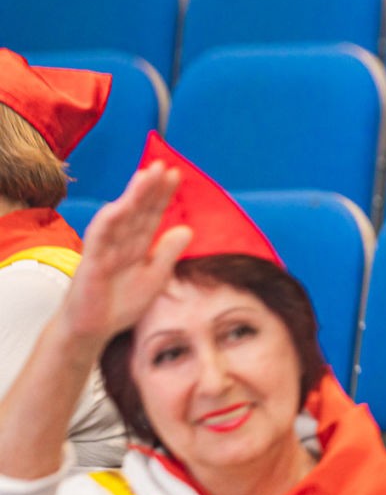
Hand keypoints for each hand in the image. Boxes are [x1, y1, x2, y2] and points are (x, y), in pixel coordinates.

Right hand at [60, 163, 191, 342]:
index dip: (162, 195)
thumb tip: (187, 229)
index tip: (175, 174)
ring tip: (145, 175)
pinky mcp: (91, 265)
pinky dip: (107, 223)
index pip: (151, 215)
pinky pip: (98, 241)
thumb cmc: (119, 303)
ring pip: (120, 219)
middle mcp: (120, 243)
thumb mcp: (154, 277)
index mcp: (136, 245)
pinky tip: (117, 206)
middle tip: (163, 164)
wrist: (92, 330)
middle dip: (150, 188)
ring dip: (132, 197)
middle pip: (137, 211)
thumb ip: (168, 254)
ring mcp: (104, 251)